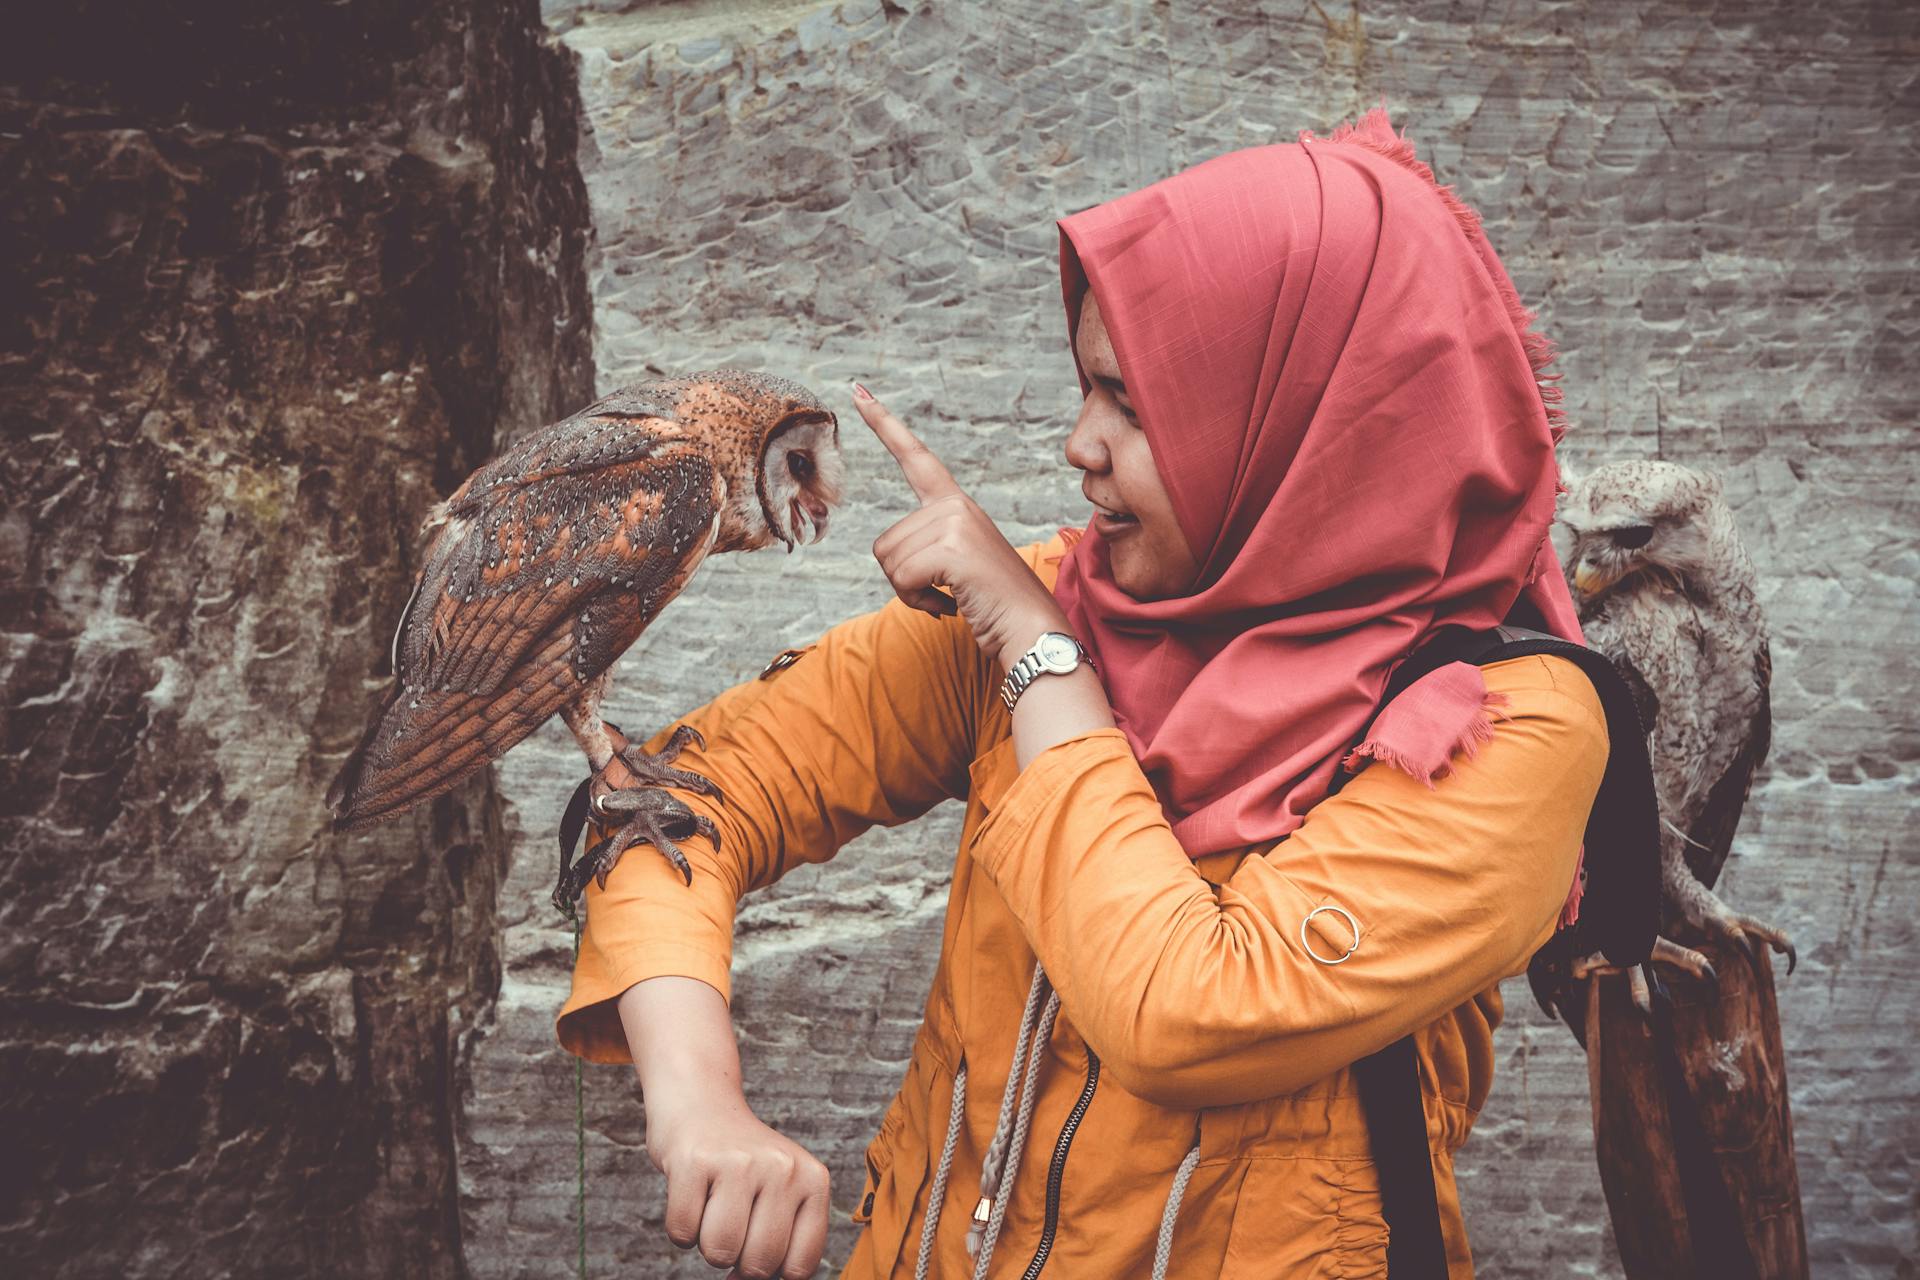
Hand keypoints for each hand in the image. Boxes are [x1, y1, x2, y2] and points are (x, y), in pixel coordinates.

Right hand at [644, 1075, 830, 1278]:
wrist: (701, 1102)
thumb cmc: (742, 1162)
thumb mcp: (782, 1190)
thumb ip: (782, 1241)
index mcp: (813, 1179)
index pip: (799, 1265)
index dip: (772, 1273)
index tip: (758, 1253)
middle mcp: (782, 1168)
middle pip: (758, 1263)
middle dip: (737, 1259)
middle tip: (733, 1221)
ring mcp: (739, 1162)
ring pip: (719, 1251)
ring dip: (707, 1243)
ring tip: (713, 1206)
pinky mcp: (694, 1160)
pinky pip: (682, 1232)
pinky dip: (680, 1227)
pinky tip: (692, 1194)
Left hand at [852, 382, 1069, 666]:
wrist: (1032, 630)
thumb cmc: (994, 606)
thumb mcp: (957, 566)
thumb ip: (930, 547)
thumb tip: (893, 557)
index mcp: (956, 505)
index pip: (915, 457)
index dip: (884, 424)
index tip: (858, 392)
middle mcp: (956, 505)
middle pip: (885, 542)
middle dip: (903, 580)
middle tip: (944, 593)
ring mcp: (956, 522)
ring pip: (889, 561)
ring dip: (911, 592)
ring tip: (950, 597)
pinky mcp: (953, 547)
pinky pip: (902, 577)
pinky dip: (918, 602)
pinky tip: (950, 606)